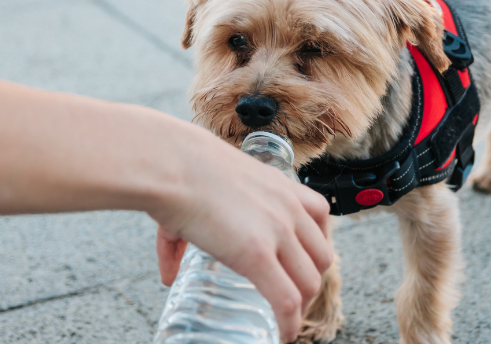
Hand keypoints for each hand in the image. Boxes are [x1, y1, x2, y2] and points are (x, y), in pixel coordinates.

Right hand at [150, 129, 331, 342]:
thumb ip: (184, 235)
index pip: (320, 216)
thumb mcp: (202, 192)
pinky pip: (287, 300)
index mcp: (281, 187)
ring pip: (310, 281)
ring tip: (286, 319)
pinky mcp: (258, 254)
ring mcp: (277, 232)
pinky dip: (289, 324)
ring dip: (302, 305)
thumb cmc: (179, 170)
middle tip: (292, 296)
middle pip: (322, 254)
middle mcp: (289, 208)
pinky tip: (282, 335)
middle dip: (310, 279)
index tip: (301, 262)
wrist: (171, 164)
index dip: (314, 246)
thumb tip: (168, 274)